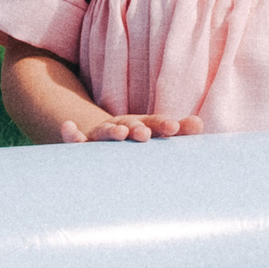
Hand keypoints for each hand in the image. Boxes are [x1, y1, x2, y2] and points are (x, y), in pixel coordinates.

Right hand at [57, 113, 205, 142]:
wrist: (103, 134)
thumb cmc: (136, 137)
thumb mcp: (154, 132)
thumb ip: (177, 130)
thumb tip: (200, 123)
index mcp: (141, 124)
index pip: (154, 123)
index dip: (163, 125)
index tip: (174, 128)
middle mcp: (121, 126)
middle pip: (130, 125)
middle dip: (137, 129)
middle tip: (145, 135)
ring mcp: (101, 134)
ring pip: (105, 132)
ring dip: (112, 132)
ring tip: (119, 133)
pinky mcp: (83, 144)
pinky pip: (74, 141)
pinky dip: (71, 134)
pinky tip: (67, 127)